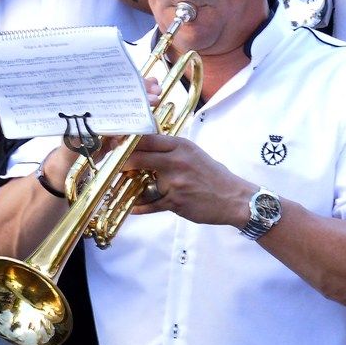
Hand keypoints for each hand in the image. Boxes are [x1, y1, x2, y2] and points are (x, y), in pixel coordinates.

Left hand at [118, 133, 255, 226]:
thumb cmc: (214, 175)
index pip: (148, 138)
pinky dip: (139, 206)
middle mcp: (176, 160)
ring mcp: (175, 182)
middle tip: (111, 164)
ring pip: (141, 181)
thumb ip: (172, 151)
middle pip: (139, 156)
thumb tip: (148, 148)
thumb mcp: (194, 154)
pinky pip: (150, 204)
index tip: (115, 143)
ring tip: (117, 185)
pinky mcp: (175, 201)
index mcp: (181, 146)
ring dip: (128, 185)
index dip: (128, 140)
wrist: (234, 198)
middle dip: (121, 161)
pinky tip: (132, 206)